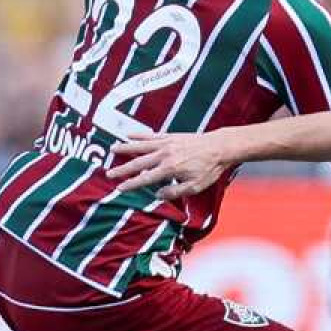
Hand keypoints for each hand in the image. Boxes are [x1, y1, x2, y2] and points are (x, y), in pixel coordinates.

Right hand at [108, 131, 239, 198]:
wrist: (221, 147)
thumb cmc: (210, 168)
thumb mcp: (196, 186)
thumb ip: (175, 192)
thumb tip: (158, 195)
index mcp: (170, 169)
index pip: (146, 178)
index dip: (132, 184)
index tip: (119, 188)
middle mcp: (165, 155)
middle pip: (139, 162)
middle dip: (123, 169)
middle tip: (109, 174)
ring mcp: (167, 143)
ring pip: (142, 146)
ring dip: (126, 148)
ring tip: (112, 149)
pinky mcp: (171, 136)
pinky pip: (151, 136)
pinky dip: (139, 136)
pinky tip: (129, 135)